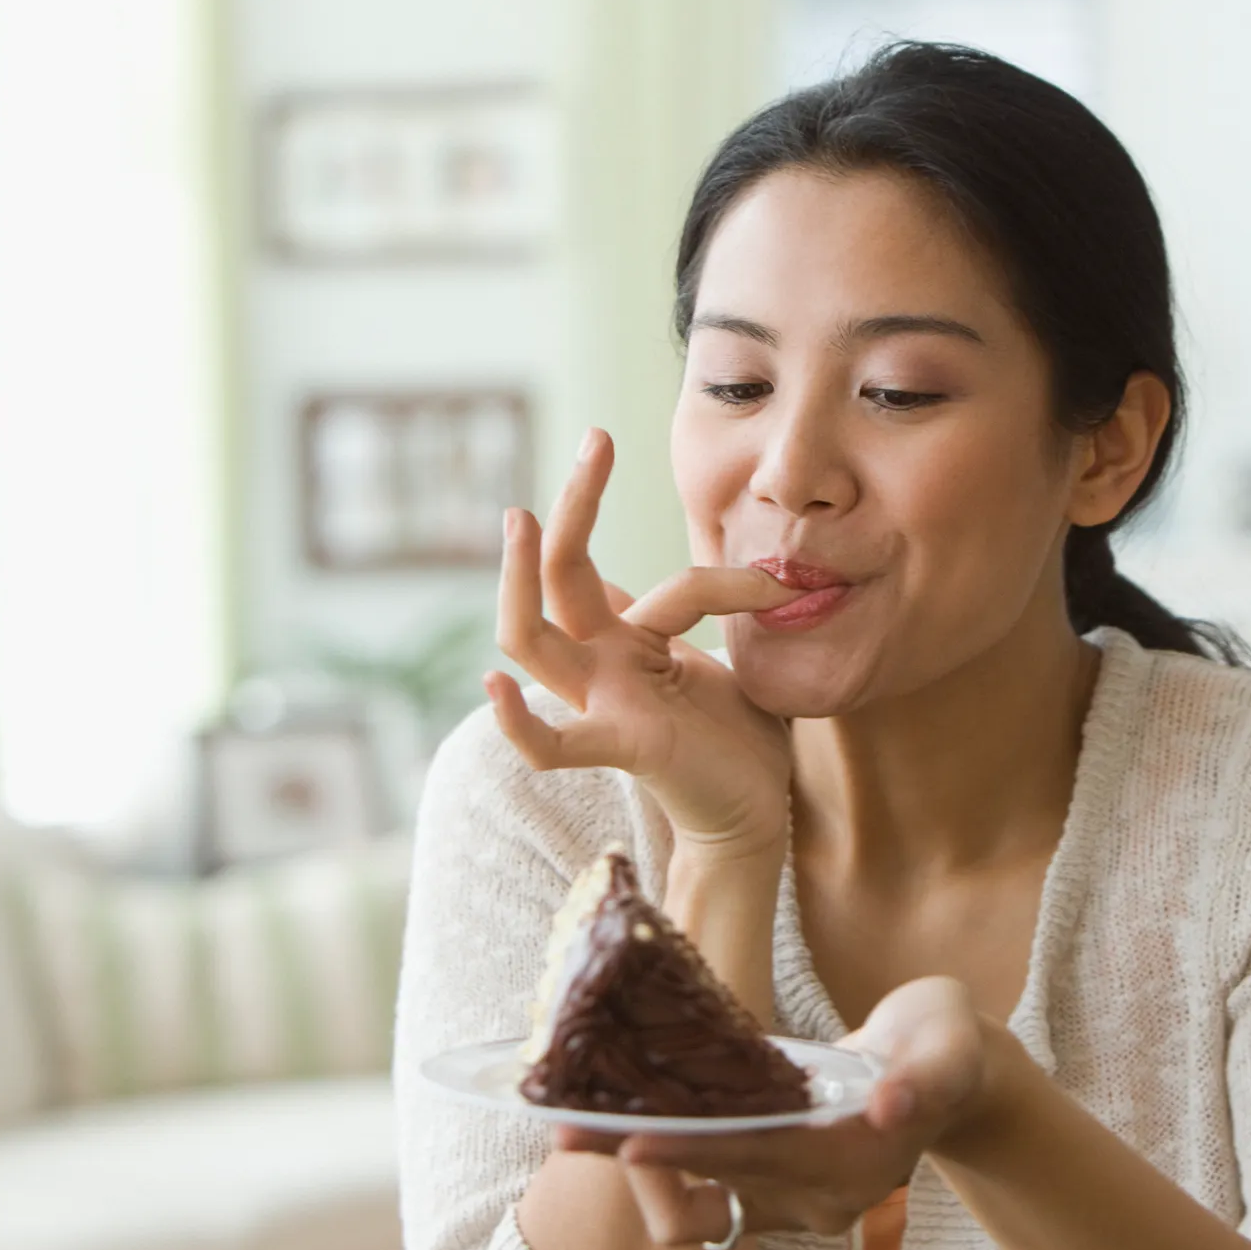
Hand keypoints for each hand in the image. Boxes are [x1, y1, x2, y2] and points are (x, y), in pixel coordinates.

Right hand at [487, 429, 797, 854]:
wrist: (755, 811)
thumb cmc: (737, 739)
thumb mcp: (716, 659)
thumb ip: (687, 616)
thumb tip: (659, 570)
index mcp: (627, 639)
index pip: (645, 580)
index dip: (711, 572)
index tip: (755, 568)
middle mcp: (602, 663)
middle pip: (563, 575)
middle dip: (577, 505)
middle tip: (598, 438)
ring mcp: (601, 701)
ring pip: (532, 638)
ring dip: (520, 581)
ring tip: (523, 518)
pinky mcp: (618, 745)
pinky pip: (551, 744)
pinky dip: (518, 723)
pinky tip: (495, 688)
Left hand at [554, 977, 1003, 1246]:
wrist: (949, 1072)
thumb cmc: (946, 1047)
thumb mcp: (949, 1049)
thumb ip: (925, 1079)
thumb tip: (892, 1107)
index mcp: (855, 1164)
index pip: (760, 1159)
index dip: (693, 1152)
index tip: (632, 1140)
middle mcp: (817, 1199)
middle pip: (714, 1187)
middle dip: (639, 1158)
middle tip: (566, 1127)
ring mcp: (793, 1202)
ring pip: (699, 1205)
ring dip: (640, 1167)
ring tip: (579, 1122)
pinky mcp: (774, 1187)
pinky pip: (705, 1191)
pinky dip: (666, 1162)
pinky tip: (628, 1119)